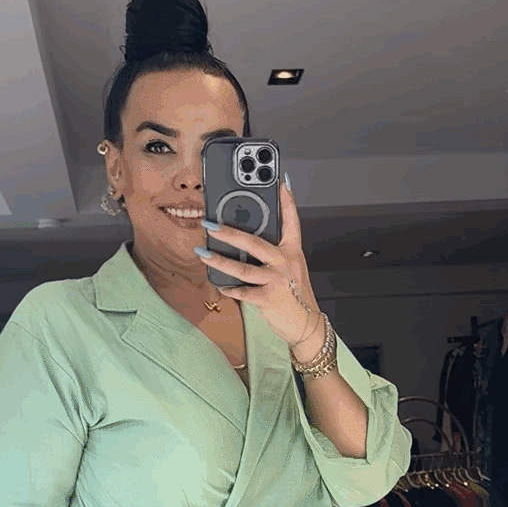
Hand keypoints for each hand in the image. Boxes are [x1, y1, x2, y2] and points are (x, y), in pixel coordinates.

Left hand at [195, 179, 320, 351]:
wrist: (305, 325)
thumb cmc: (294, 294)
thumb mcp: (290, 268)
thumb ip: (274, 252)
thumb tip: (245, 238)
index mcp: (292, 251)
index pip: (291, 220)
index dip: (286, 200)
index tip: (279, 181)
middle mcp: (286, 262)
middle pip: (255, 242)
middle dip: (230, 232)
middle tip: (209, 223)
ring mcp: (278, 280)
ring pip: (244, 268)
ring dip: (219, 260)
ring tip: (202, 253)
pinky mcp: (269, 299)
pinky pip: (243, 291)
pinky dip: (229, 288)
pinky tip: (218, 284)